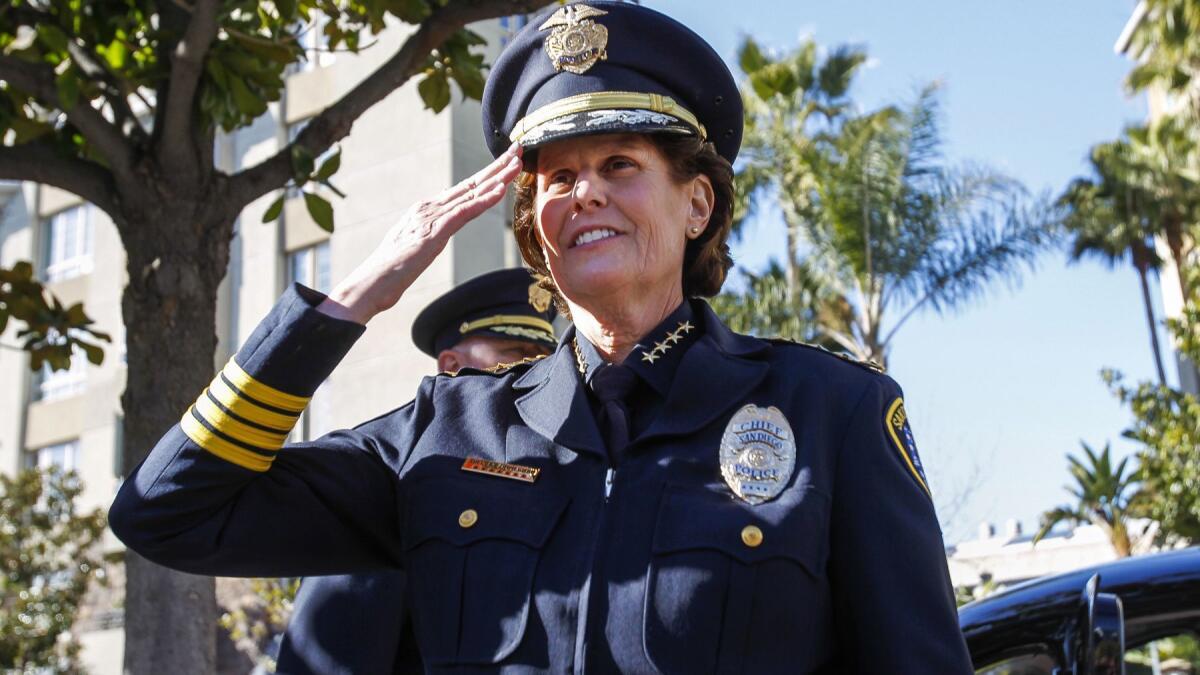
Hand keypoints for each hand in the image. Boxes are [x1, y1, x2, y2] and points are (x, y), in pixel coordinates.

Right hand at [317, 144, 522, 323]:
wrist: (370, 283)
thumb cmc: (390, 271)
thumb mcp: (415, 247)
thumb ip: (427, 234)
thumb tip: (435, 232)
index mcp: (425, 211)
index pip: (462, 190)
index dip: (486, 176)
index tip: (505, 164)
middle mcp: (429, 208)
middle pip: (470, 185)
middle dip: (496, 167)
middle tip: (518, 151)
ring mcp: (431, 218)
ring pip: (470, 194)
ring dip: (497, 178)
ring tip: (517, 164)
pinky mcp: (434, 233)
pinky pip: (464, 213)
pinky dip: (484, 200)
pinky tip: (500, 190)